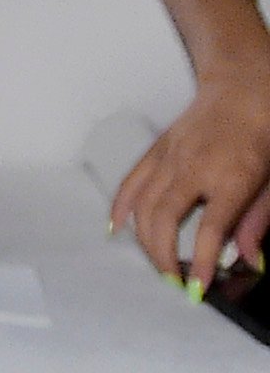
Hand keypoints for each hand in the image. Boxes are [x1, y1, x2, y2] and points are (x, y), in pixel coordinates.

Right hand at [114, 74, 269, 289]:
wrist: (246, 84)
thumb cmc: (266, 126)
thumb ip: (259, 220)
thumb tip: (249, 258)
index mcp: (231, 176)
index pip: (209, 230)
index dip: (200, 263)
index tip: (195, 289)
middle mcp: (194, 168)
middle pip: (162, 221)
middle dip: (163, 257)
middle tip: (173, 281)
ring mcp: (170, 158)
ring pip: (142, 207)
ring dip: (144, 241)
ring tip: (156, 263)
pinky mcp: (158, 150)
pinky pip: (130, 183)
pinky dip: (120, 209)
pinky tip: (118, 229)